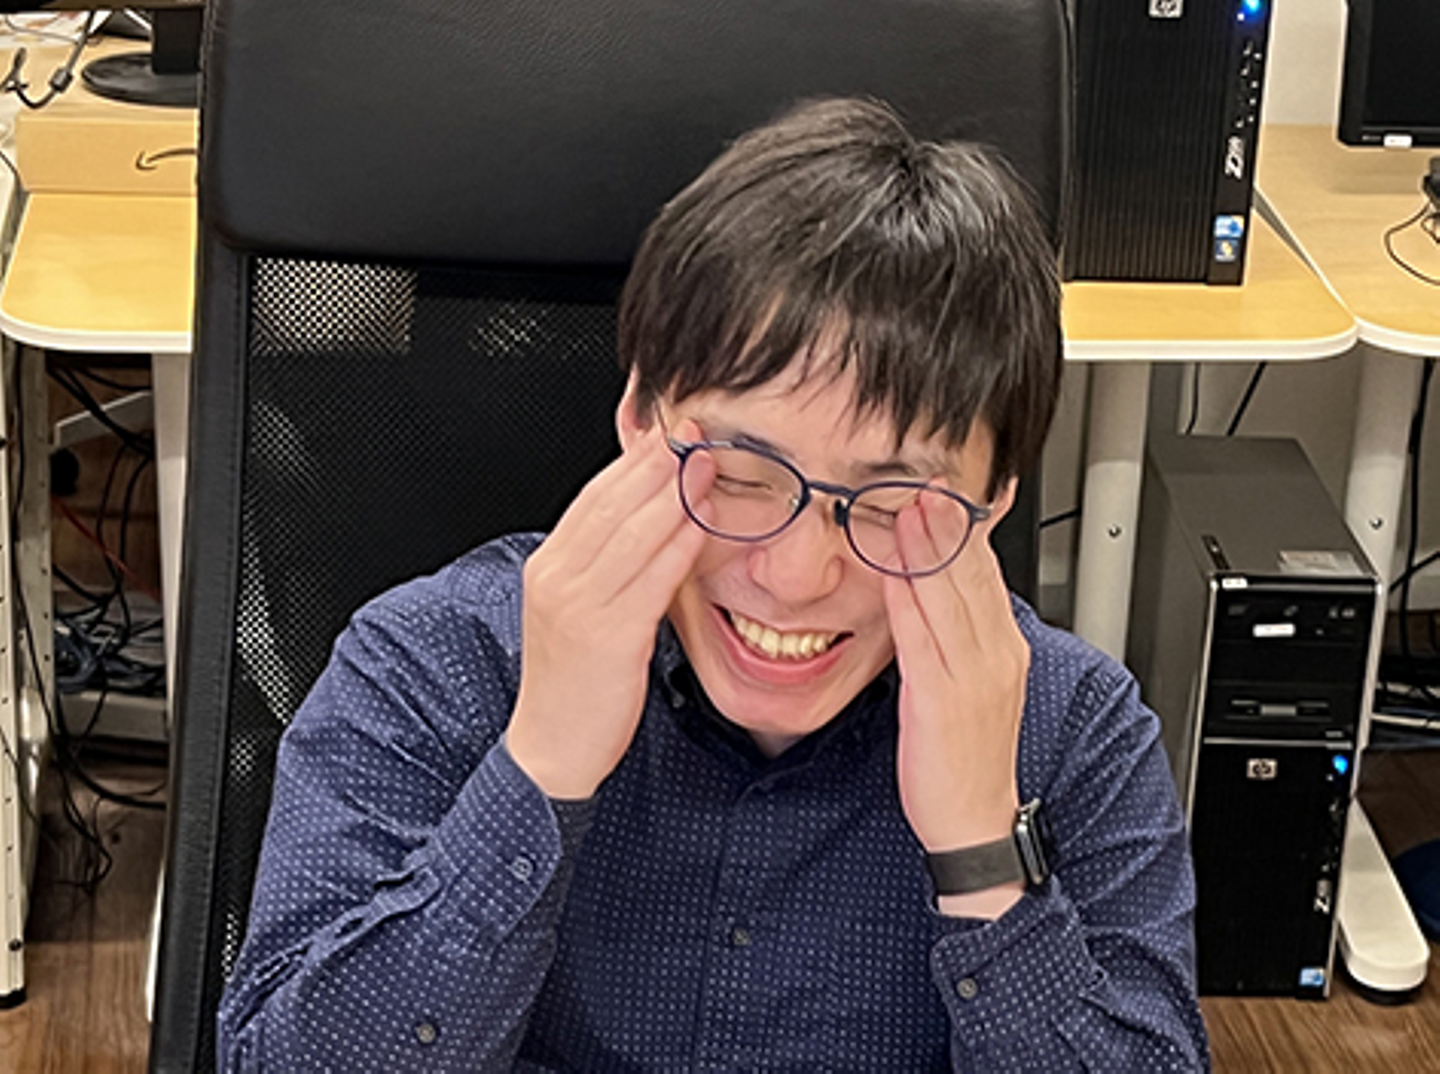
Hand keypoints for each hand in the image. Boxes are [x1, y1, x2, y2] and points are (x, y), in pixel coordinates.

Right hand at [506, 421, 713, 799]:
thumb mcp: (581, 610)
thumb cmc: (577, 680)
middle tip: (695, 435)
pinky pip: (650, 580)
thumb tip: (652, 521)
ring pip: (632, 535)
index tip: (667, 436)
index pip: (593, 499)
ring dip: (675, 495)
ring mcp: (579, 606)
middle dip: (657, 466)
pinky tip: (703, 526)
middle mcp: (557, 578)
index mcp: (549, 566)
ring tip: (706, 467)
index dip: (633, 464)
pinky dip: (678, 547)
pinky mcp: (608, 637)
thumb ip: (607, 566)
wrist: (553, 746)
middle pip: (612, 506)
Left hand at [883, 480, 1028, 914]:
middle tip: (925, 480)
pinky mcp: (943, 698)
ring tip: (907, 505)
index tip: (944, 492)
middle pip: (971, 576)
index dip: (965, 530)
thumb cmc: (961, 757)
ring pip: (949, 597)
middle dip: (947, 525)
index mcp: (1003, 649)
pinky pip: (924, 636)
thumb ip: (951, 637)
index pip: (985, 575)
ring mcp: (973, 676)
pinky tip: (891, 569)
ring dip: (926, 548)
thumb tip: (920, 592)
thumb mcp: (968, 686)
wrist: (973, 822)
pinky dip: (908, 597)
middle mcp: (995, 655)